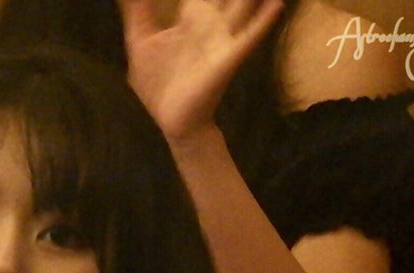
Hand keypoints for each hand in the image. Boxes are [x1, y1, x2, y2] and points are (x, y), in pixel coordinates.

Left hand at [117, 0, 283, 140]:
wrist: (172, 121)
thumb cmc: (159, 84)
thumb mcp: (140, 42)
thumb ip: (137, 13)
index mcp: (191, 16)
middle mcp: (211, 23)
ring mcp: (222, 39)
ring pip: (245, 5)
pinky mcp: (228, 59)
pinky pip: (250, 37)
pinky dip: (264, 20)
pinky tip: (276, 3)